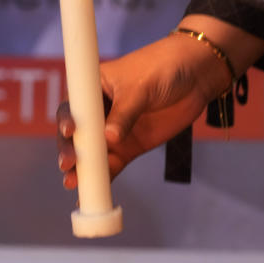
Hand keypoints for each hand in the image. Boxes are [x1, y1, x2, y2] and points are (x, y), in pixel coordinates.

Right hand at [56, 34, 213, 188]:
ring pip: (92, 153)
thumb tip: (109, 139)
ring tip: (73, 183)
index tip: (69, 132)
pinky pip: (112, 165)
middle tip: (68, 164)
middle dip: (70, 149)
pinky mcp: (130, 147)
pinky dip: (103, 179)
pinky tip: (91, 194)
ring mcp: (114, 131)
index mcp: (94, 88)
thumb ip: (125, 113)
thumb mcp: (140, 87)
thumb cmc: (163, 67)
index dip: (67, 120)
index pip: (73, 106)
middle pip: (77, 134)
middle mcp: (99, 111)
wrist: (197, 75)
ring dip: (82, 169)